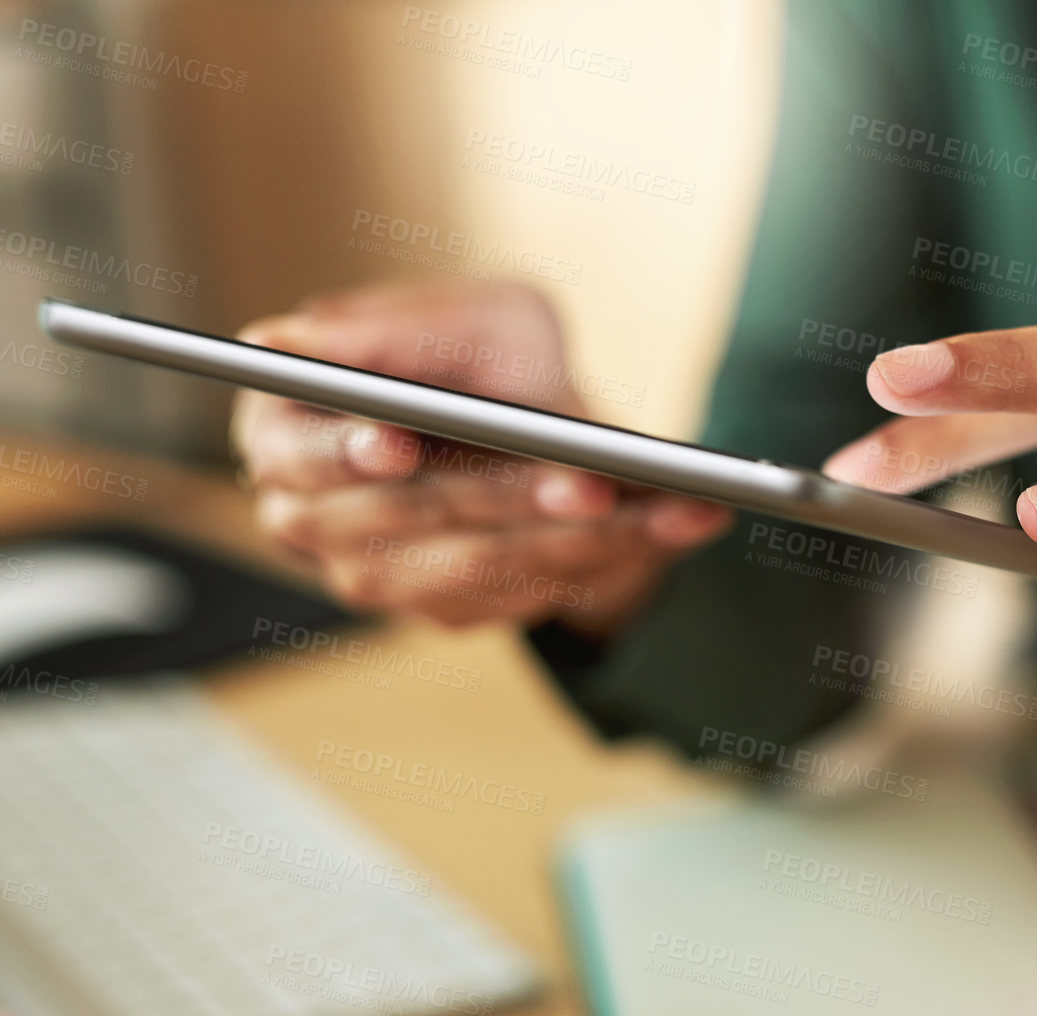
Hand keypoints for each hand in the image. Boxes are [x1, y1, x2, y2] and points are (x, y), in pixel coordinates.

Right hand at [232, 279, 728, 636]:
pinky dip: (613, 553)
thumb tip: (291, 341)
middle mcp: (311, 514)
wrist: (549, 418)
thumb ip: (383, 326)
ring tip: (661, 504)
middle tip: (586, 479)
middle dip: (506, 495)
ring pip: (480, 562)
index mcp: (283, 426)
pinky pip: (530, 589)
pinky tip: (679, 522)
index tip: (401, 443)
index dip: (348, 451)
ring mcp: (375, 575)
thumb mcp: (460, 312)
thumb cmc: (485, 353)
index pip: (299, 451)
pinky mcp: (450, 607)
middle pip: (409, 515)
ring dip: (579, 535)